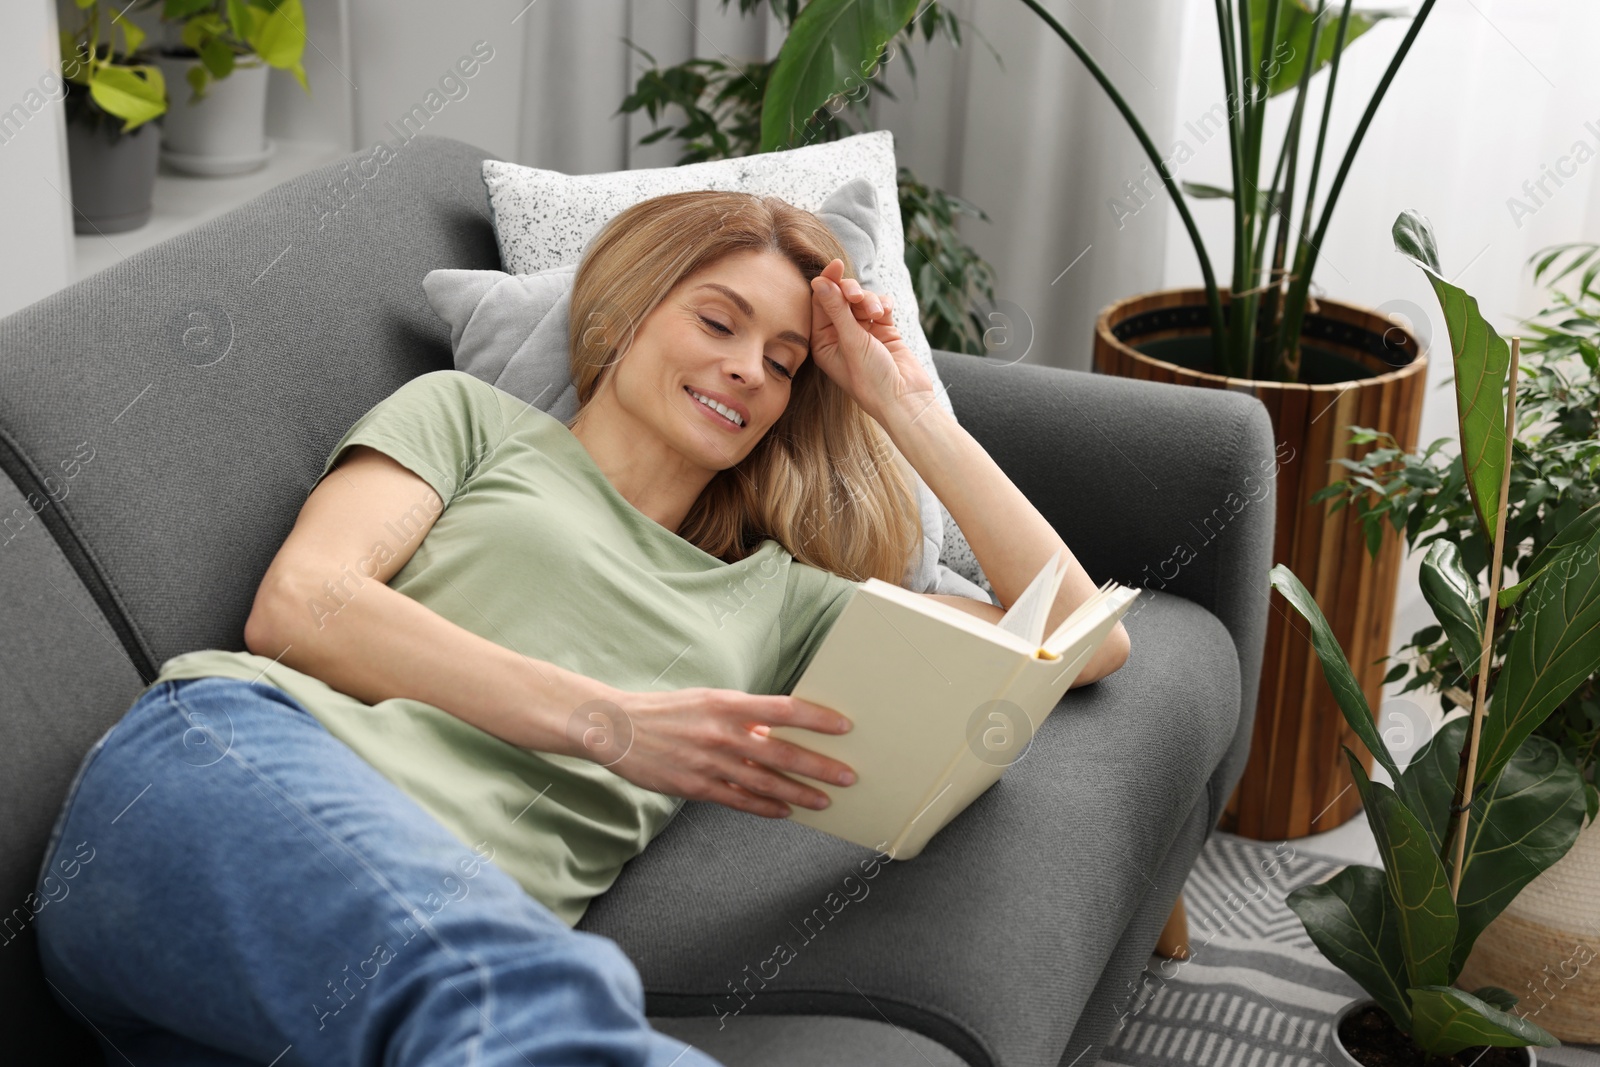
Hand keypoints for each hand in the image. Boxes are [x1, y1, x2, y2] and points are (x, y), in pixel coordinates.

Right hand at [571, 685, 856, 817]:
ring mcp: (710, 763)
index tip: (844, 727)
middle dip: (819, 767)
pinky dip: (766, 809)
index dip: (817, 719)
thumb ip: (742, 717)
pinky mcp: (696, 787)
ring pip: (766, 783)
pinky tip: (785, 812)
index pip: (785, 710)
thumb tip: (776, 733)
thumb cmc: (667, 711)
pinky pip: (740, 802)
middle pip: (782, 753)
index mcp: (727, 704)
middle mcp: (723, 733)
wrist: (617, 728)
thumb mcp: (707, 701)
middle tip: (848, 776)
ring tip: (824, 800)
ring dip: (799, 794)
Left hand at [809, 258, 935, 427]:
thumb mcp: (851, 341)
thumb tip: (819, 280)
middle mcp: (841, 336)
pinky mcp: (884, 331)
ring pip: (862, 300)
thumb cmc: (872, 379)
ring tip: (877, 313)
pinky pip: (880, 306)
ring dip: (870, 300)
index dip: (827, 283)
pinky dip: (883, 304)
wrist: (905, 399)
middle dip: (851, 292)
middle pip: (841, 298)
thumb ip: (836, 309)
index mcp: (823, 342)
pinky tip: (887, 311)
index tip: (836, 266)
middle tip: (857, 296)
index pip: (820, 304)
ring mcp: (863, 333)